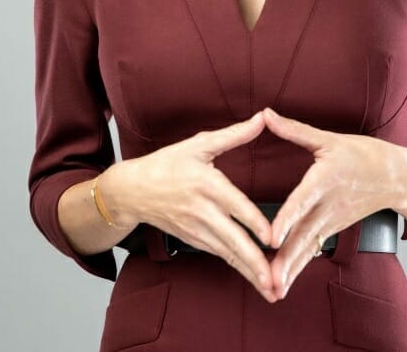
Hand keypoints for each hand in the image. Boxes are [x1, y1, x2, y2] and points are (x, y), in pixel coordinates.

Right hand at [123, 111, 278, 302]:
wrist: (131, 190)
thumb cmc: (167, 163)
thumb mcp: (199, 144)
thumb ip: (234, 134)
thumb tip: (262, 117)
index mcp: (206, 183)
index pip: (234, 205)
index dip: (253, 222)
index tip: (272, 238)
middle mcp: (201, 210)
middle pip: (232, 239)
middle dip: (254, 262)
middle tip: (275, 280)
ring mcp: (195, 229)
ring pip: (227, 253)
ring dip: (249, 272)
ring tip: (271, 289)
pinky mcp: (192, 239)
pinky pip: (219, 254)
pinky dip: (237, 267)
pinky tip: (253, 277)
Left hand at [261, 106, 406, 298]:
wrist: (397, 177)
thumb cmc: (362, 154)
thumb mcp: (329, 139)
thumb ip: (294, 130)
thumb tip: (265, 114)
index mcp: (325, 179)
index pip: (303, 200)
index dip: (288, 218)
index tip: (272, 236)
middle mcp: (329, 204)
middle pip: (305, 234)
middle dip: (286, 258)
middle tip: (268, 279)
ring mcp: (333, 220)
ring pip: (309, 247)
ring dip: (291, 269)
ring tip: (272, 290)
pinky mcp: (334, 229)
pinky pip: (313, 249)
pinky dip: (299, 266)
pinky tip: (283, 283)